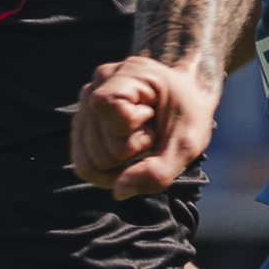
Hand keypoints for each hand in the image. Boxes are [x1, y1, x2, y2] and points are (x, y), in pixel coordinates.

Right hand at [75, 54, 217, 197]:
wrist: (185, 93)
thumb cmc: (188, 112)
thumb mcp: (187, 143)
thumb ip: (158, 171)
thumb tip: (117, 193)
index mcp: (122, 75)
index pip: (113, 122)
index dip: (138, 134)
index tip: (155, 118)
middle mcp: (93, 87)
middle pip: (101, 152)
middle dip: (132, 151)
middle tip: (151, 129)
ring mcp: (82, 107)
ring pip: (89, 163)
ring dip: (121, 159)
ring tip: (140, 134)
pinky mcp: (80, 125)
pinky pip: (84, 165)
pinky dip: (109, 167)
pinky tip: (127, 148)